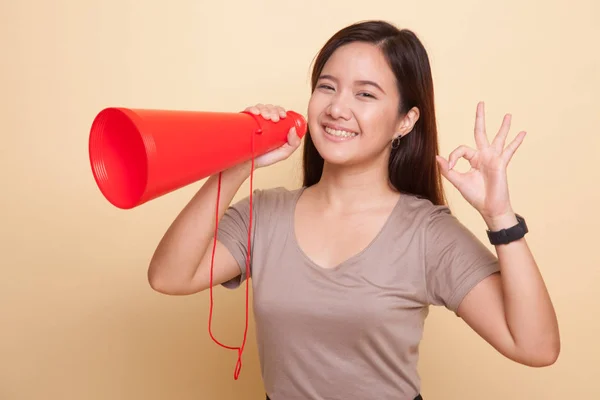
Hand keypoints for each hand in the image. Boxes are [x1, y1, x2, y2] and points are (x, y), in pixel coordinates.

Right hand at [243, 103, 302, 167]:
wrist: (249, 163)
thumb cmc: (266, 158)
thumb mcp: (284, 152)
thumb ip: (293, 144)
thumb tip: (293, 129)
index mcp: (274, 124)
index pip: (278, 111)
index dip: (280, 110)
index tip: (282, 116)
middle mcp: (264, 120)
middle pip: (270, 108)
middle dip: (273, 110)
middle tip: (274, 119)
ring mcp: (254, 120)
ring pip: (260, 107)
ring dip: (264, 109)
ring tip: (266, 117)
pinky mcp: (244, 122)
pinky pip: (248, 111)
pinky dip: (252, 109)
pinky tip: (256, 113)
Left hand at [436, 102, 526, 228]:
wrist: (489, 208)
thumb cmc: (475, 196)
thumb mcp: (458, 181)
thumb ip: (448, 170)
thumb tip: (437, 157)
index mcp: (472, 159)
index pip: (461, 149)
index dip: (453, 156)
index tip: (451, 166)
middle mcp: (483, 156)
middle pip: (480, 132)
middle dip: (480, 118)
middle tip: (480, 103)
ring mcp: (494, 158)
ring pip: (498, 138)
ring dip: (503, 126)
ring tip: (508, 114)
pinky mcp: (502, 163)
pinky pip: (510, 150)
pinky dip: (516, 142)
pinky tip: (523, 132)